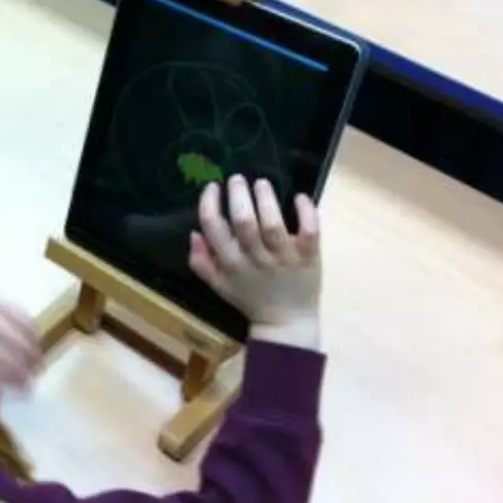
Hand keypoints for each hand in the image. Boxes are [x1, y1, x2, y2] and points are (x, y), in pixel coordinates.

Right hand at [188, 176, 323, 348]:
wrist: (286, 324)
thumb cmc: (251, 299)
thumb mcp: (219, 285)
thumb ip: (201, 262)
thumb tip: (194, 233)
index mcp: (231, 265)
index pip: (215, 229)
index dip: (210, 204)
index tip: (213, 187)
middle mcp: (257, 260)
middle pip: (244, 222)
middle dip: (238, 195)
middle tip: (237, 178)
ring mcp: (284, 259)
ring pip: (273, 225)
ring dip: (266, 199)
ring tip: (261, 183)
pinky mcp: (309, 258)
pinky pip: (309, 232)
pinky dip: (306, 212)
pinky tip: (299, 197)